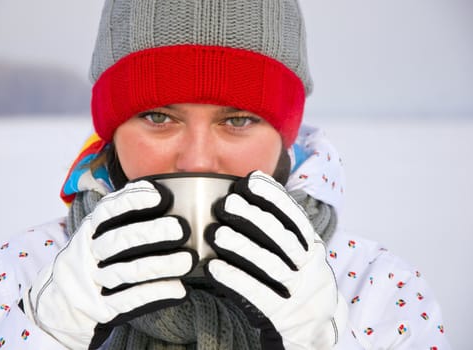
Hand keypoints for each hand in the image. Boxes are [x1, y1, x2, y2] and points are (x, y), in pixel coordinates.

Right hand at [22, 180, 196, 348]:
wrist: (60, 307)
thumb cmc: (94, 263)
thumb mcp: (99, 236)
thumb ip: (124, 220)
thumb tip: (167, 198)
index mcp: (90, 230)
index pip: (108, 210)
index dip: (133, 200)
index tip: (160, 196)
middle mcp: (87, 253)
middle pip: (120, 240)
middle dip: (152, 232)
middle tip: (182, 229)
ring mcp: (91, 282)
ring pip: (127, 271)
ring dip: (160, 265)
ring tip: (188, 260)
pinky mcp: (100, 310)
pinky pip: (129, 301)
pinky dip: (155, 294)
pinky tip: (178, 289)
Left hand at [204, 171, 346, 349]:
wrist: (317, 331)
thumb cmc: (297, 284)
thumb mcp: (300, 256)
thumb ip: (283, 231)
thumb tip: (253, 189)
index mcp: (312, 248)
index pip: (295, 218)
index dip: (273, 197)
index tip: (250, 181)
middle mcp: (310, 267)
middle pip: (282, 238)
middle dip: (255, 218)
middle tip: (228, 203)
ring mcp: (299, 292)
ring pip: (271, 265)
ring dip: (242, 247)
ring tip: (217, 233)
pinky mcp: (283, 315)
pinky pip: (258, 295)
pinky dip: (235, 279)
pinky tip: (214, 267)